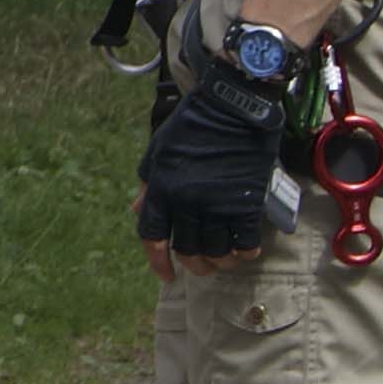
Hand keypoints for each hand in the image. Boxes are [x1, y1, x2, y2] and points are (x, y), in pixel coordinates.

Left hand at [138, 63, 289, 265]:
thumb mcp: (158, 152)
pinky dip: (245, 251)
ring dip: (220, 261)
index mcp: (160, 189)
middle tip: (201, 267)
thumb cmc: (192, 126)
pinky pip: (245, 239)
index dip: (157, 260)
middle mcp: (186, 201)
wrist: (231, 107)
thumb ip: (148, 185)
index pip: (152, 236)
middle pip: (186, 249)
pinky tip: (245, 251)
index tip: (166, 276)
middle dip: (194, 264)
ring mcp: (216, 203)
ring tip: (224, 260)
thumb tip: (136, 211)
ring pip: (216, 249)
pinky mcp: (246, 201)